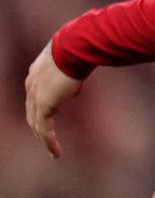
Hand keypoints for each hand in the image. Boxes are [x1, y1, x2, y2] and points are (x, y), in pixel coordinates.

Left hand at [24, 43, 82, 158]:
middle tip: (47, 137)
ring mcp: (35, 95)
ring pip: (36, 123)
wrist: (75, 46)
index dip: (43, 105)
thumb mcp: (74, 60)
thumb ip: (72, 76)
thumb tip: (75, 92)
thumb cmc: (80, 46)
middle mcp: (31, 84)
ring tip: (53, 150)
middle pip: (31, 111)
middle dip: (39, 125)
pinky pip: (44, 129)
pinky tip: (56, 151)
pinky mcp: (43, 105)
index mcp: (37, 72)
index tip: (54, 112)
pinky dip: (49, 142)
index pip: (36, 93)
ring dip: (44, 138)